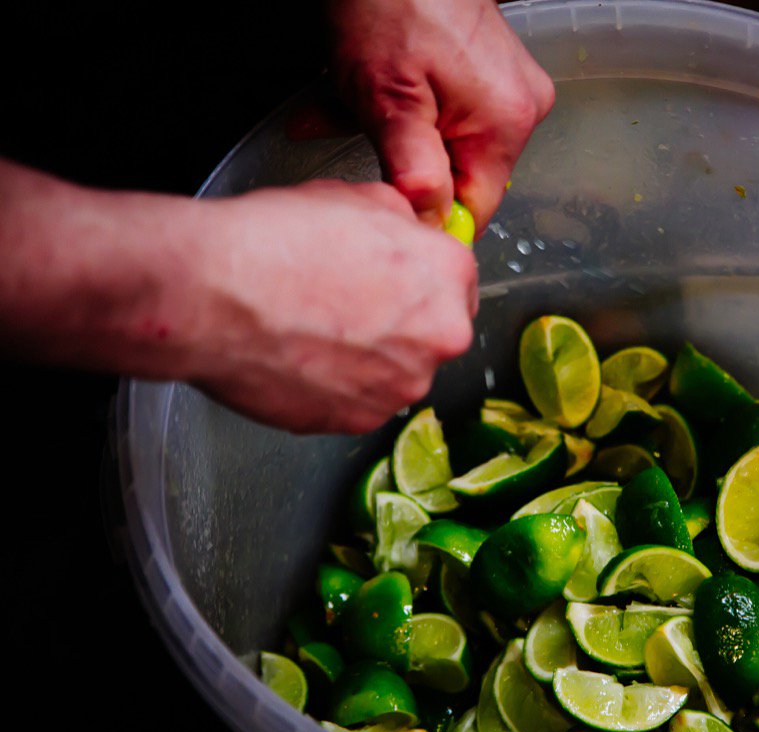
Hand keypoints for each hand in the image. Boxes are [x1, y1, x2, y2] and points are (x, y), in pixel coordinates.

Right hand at [0, 162, 476, 434]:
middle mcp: (441, 337)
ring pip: (397, 372)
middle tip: (347, 306)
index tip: (393, 280)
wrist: (214, 294)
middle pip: (434, 332)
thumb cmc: (277, 239)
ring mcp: (401, 387)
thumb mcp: (355, 197)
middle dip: (401, 322)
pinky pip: (358, 402)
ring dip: (370, 358)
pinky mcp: (359, 421)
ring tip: (314, 332)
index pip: (457, 282)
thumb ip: (401, 221)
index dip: (420, 279)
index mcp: (448, 276)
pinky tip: (299, 359)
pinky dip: (336, 387)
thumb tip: (409, 232)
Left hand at [329, 0, 554, 231]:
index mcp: (506, 124)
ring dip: (396, 134)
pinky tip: (369, 91)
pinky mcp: (493, 74)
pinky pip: (451, 112)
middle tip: (352, 132)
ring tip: (347, 104)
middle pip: (462, 175)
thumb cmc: (389, 3)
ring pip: (449, 143)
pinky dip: (408, 110)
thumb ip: (413, 168)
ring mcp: (510, 89)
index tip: (385, 198)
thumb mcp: (388, 98)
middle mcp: (522, 109)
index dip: (428, 214)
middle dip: (402, 165)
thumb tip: (432, 222)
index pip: (475, 209)